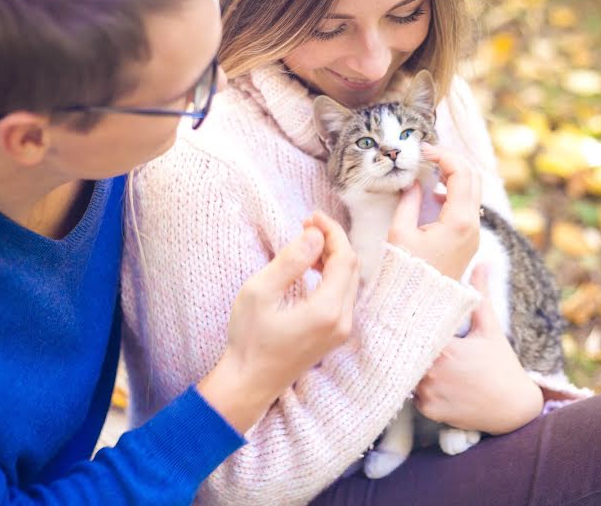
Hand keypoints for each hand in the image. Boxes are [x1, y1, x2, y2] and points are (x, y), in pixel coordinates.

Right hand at [197, 211, 358, 431]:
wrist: (248, 383)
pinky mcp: (335, 336)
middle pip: (352, 268)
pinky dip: (332, 275)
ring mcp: (342, 331)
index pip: (344, 258)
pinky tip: (311, 268)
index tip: (311, 216)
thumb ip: (290, 261)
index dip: (332, 232)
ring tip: (306, 243)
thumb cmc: (248, 339)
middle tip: (307, 226)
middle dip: (333, 242)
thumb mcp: (260, 292)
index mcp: (327, 310)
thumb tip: (316, 235)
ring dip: (333, 258)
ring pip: (350, 281)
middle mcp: (343, 321)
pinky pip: (343, 296)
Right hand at [388, 144, 480, 278]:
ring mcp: (474, 234)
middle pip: (473, 177)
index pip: (460, 172)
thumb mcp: (400, 233)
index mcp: (459, 220)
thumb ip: (408, 201)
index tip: (422, 150)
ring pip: (473, 191)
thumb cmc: (406, 273)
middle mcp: (473, 226)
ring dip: (454, 176)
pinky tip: (433, 195)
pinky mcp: (469, 241)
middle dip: (452, 161)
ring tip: (428, 171)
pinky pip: (468, 207)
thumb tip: (413, 182)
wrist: (420, 306)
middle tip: (428, 156)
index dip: (442, 155)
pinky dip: (454, 192)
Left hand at [414, 266, 542, 434]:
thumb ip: (481, 294)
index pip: (413, 330)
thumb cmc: (503, 365)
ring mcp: (430, 394)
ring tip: (420, 358)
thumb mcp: (490, 328)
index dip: (410, 323)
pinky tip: (435, 382)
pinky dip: (420, 389)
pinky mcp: (430, 411)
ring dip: (413, 367)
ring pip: (408, 373)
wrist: (515, 409)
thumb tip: (482, 263)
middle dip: (408, 345)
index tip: (407, 316)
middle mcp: (432, 372)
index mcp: (445, 348)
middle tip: (406, 336)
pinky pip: (414, 395)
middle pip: (407, 352)